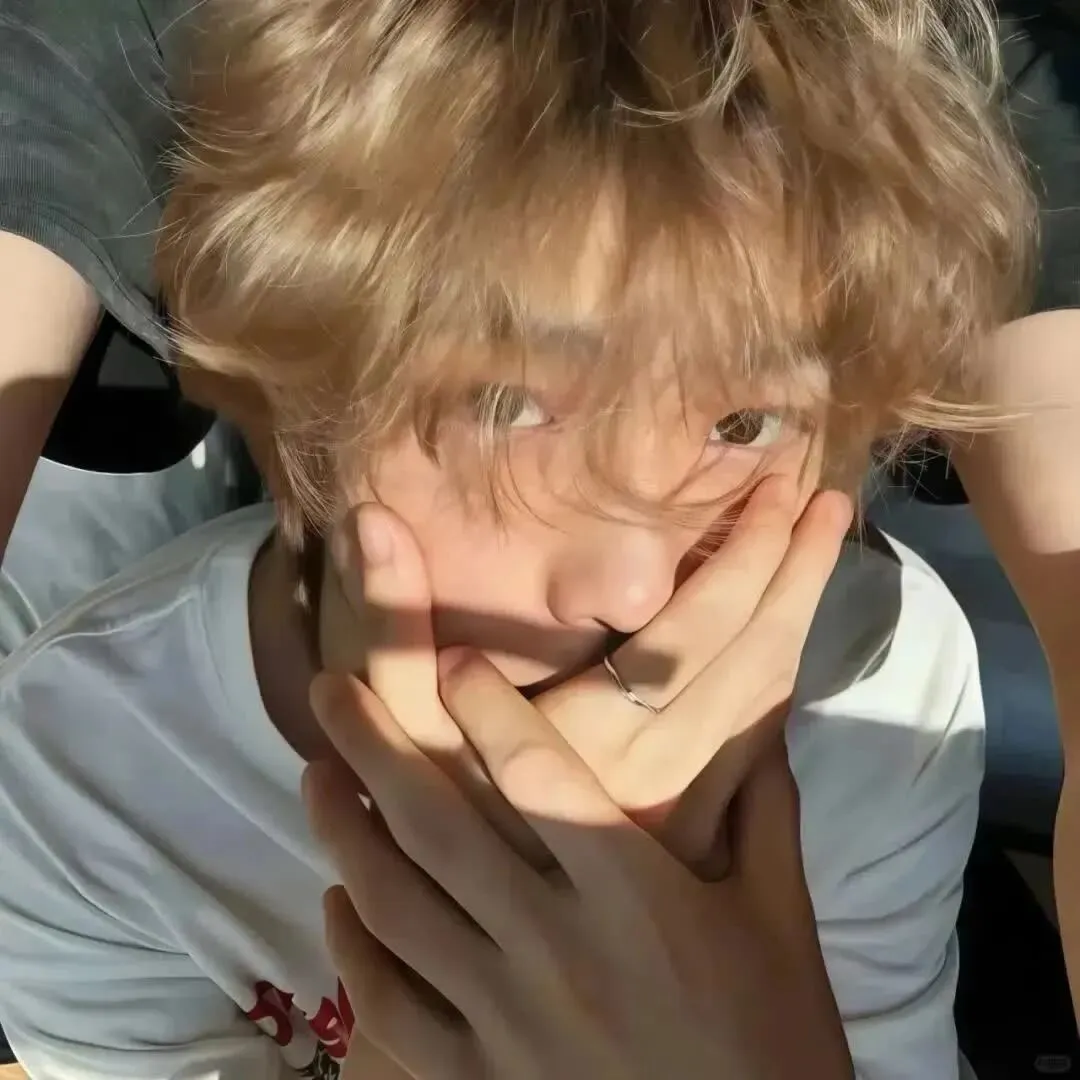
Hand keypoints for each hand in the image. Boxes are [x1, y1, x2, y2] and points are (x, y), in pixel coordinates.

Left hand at [306, 659, 854, 1079]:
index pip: (538, 773)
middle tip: (328, 690)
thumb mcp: (781, 918)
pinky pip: (388, 1005)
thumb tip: (752, 717)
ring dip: (343, 832)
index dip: (484, 704)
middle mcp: (553, 944)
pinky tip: (340, 900)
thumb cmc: (772, 1039)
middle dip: (372, 745)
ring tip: (317, 776)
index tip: (446, 658)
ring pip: (393, 906)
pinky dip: (351, 948)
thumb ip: (763, 810)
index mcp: (633, 895)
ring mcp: (503, 1017)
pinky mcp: (475, 1077)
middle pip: (437, 825)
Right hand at [325, 478, 851, 864]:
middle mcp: (663, 778)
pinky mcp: (702, 840)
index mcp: (598, 737)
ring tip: (821, 546)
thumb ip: (393, 630)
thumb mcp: (400, 728)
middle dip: (799, 572)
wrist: (472, 947)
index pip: (701, 623)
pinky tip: (787, 638)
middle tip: (830, 500)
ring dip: (801, 619)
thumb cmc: (430, 832)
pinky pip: (763, 748)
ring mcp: (693, 816)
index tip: (782, 481)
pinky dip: (782, 680)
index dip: (750, 548)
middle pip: (760, 659)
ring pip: (771, 704)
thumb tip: (372, 518)